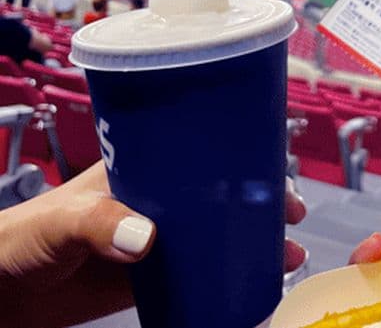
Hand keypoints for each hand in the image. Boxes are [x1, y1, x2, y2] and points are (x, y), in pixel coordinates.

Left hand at [0, 162, 306, 327]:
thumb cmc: (20, 238)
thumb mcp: (60, 220)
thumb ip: (100, 222)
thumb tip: (147, 238)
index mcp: (140, 170)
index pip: (201, 157)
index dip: (242, 164)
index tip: (274, 176)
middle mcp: (153, 200)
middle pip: (218, 196)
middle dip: (257, 205)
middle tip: (291, 218)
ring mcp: (150, 239)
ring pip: (212, 236)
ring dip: (247, 243)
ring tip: (282, 255)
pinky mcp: (142, 278)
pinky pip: (191, 274)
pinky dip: (218, 278)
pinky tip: (241, 286)